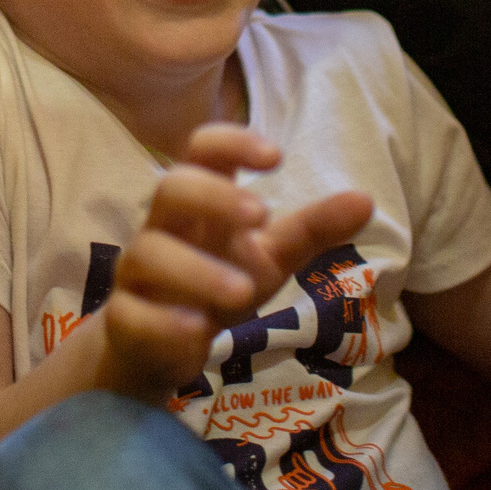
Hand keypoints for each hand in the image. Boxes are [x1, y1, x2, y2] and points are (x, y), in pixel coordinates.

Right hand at [99, 124, 372, 399]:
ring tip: (244, 294)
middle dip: (213, 196)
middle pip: (170, 188)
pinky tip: (197, 330)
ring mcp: (138, 275)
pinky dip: (166, 320)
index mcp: (198, 204)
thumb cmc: (216, 284)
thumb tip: (366, 199)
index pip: (202, 151)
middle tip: (261, 216)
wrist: (161, 347)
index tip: (275, 156)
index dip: (232, 142)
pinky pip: (133, 313)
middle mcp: (162, 229)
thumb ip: (311, 230)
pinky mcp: (124, 321)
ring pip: (150, 253)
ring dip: (199, 271)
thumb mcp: (269, 257)